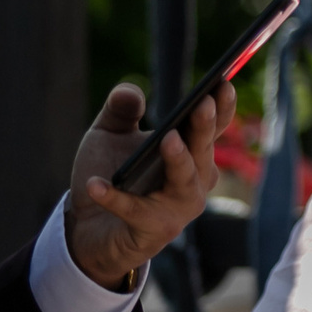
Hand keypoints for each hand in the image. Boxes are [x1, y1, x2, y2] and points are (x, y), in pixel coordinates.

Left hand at [63, 81, 231, 291]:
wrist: (89, 228)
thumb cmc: (113, 175)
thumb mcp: (109, 136)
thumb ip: (120, 111)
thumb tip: (129, 91)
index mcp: (193, 152)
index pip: (215, 127)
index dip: (222, 106)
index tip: (222, 82)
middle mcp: (196, 179)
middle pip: (204, 149)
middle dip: (204, 126)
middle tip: (202, 103)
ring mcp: (180, 206)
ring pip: (185, 180)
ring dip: (179, 159)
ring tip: (168, 139)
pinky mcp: (155, 229)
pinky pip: (135, 210)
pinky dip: (115, 197)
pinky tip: (96, 185)